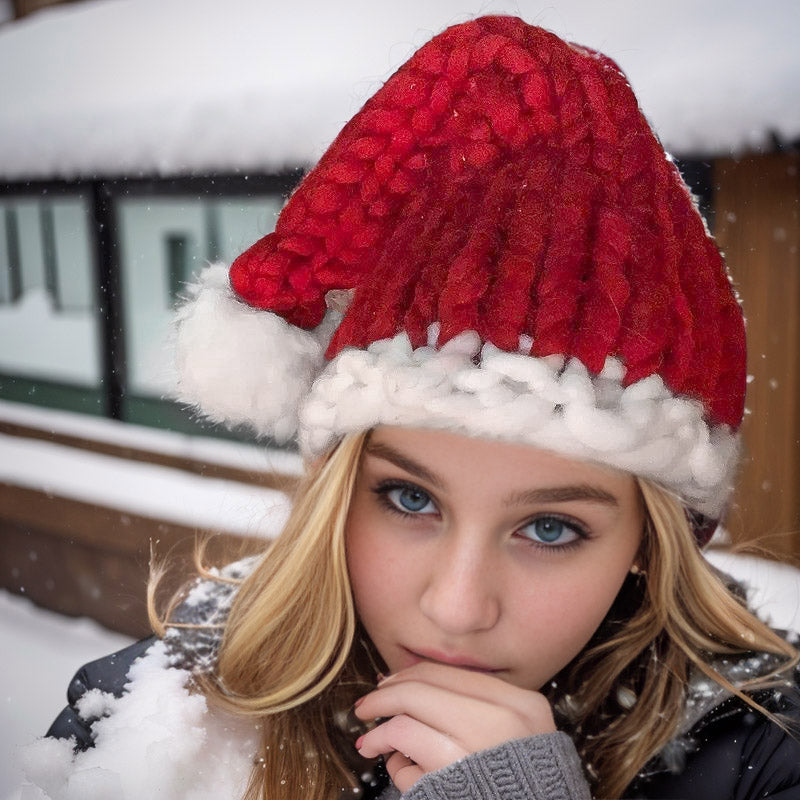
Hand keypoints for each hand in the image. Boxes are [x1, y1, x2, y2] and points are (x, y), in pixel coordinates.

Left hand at [353, 661, 555, 792]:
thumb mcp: (522, 726)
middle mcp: (500, 724)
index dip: (408, 674)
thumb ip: (480, 702)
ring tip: (369, 743)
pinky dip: (397, 769)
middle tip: (365, 706)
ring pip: (405, 727)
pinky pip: (408, 771)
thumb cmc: (526, 777)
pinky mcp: (454, 788)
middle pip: (420, 692)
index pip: (447, 673)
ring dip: (379, 735)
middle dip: (383, 697)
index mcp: (520, 702)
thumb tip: (411, 685)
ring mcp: (476, 756)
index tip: (387, 683)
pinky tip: (400, 771)